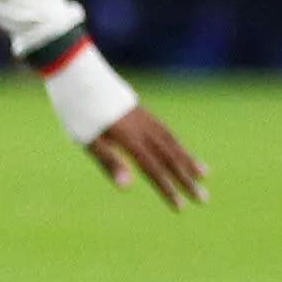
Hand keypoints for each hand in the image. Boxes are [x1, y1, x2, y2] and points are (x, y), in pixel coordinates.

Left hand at [84, 105, 207, 208]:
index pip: (153, 169)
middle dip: (187, 180)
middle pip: (169, 158)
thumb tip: (127, 187)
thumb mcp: (87, 139)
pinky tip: (181, 150)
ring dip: (189, 160)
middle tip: (204, 199)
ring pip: (172, 142)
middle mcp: (143, 129)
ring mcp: (144, 118)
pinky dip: (177, 143)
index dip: (167, 189)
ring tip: (204, 174)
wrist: (77, 73)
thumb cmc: (76, 109)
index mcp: (129, 138)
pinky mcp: (141, 111)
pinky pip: (166, 131)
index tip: (180, 207)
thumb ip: (109, 162)